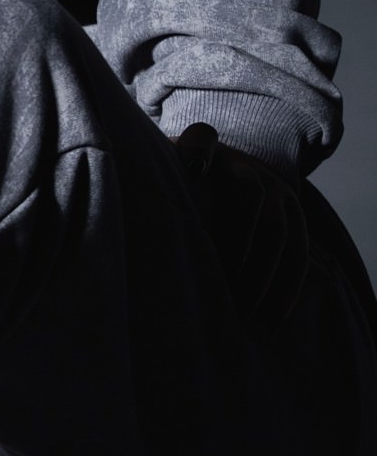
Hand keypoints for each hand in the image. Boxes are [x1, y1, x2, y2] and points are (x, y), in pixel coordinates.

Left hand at [172, 121, 310, 327]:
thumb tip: (156, 196)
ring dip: (264, 274)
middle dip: (237, 242)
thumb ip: (157, 180)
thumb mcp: (167, 169)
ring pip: (278, 230)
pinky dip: (288, 284)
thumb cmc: (184, 182)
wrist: (232, 170)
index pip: (202, 139)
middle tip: (220, 283)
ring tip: (246, 312)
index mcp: (209, 152)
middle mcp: (246, 167)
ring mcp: (275, 190)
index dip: (198, 151)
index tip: (191, 172)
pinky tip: (274, 315)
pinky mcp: (294, 213)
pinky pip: (298, 250)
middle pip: (248, 197)